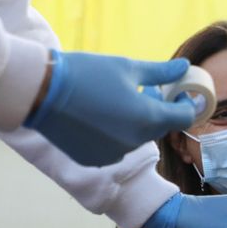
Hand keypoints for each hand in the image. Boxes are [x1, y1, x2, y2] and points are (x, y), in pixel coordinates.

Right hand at [25, 50, 196, 165]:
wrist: (41, 92)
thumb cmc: (88, 73)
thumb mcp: (128, 68)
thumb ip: (162, 73)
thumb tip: (185, 67)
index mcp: (149, 118)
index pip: (184, 117)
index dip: (185, 103)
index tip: (175, 92)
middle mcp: (135, 142)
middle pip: (159, 127)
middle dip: (157, 110)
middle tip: (142, 90)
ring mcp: (114, 155)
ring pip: (136, 138)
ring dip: (134, 123)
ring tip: (115, 101)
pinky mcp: (95, 159)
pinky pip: (114, 148)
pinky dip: (113, 135)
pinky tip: (97, 117)